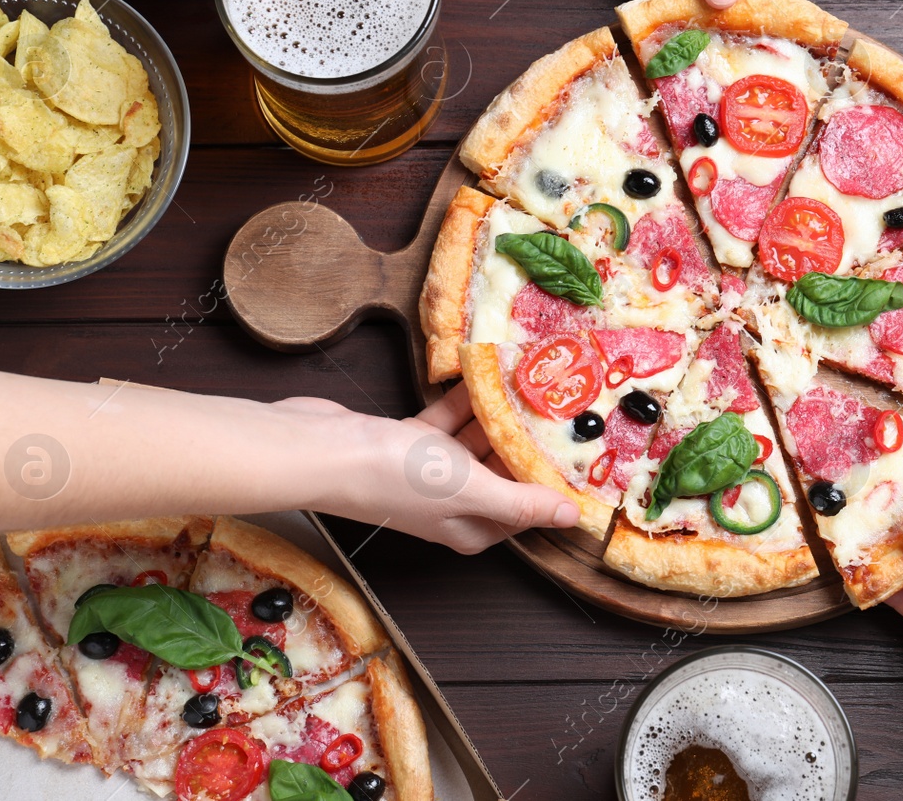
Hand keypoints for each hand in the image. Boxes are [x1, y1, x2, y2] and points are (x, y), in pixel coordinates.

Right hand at [289, 385, 578, 555]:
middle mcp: (452, 504)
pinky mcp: (405, 442)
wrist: (322, 452)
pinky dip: (463, 403)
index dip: (552, 483)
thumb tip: (574, 518)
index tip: (580, 450)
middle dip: (529, 443)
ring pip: (476, 444)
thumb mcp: (472, 490)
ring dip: (499, 417)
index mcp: (472, 526)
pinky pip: (447, 422)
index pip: (526, 509)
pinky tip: (482, 376)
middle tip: (562, 405)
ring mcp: (428, 473)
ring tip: (530, 384)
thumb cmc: (397, 477)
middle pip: (503, 473)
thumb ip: (523, 502)